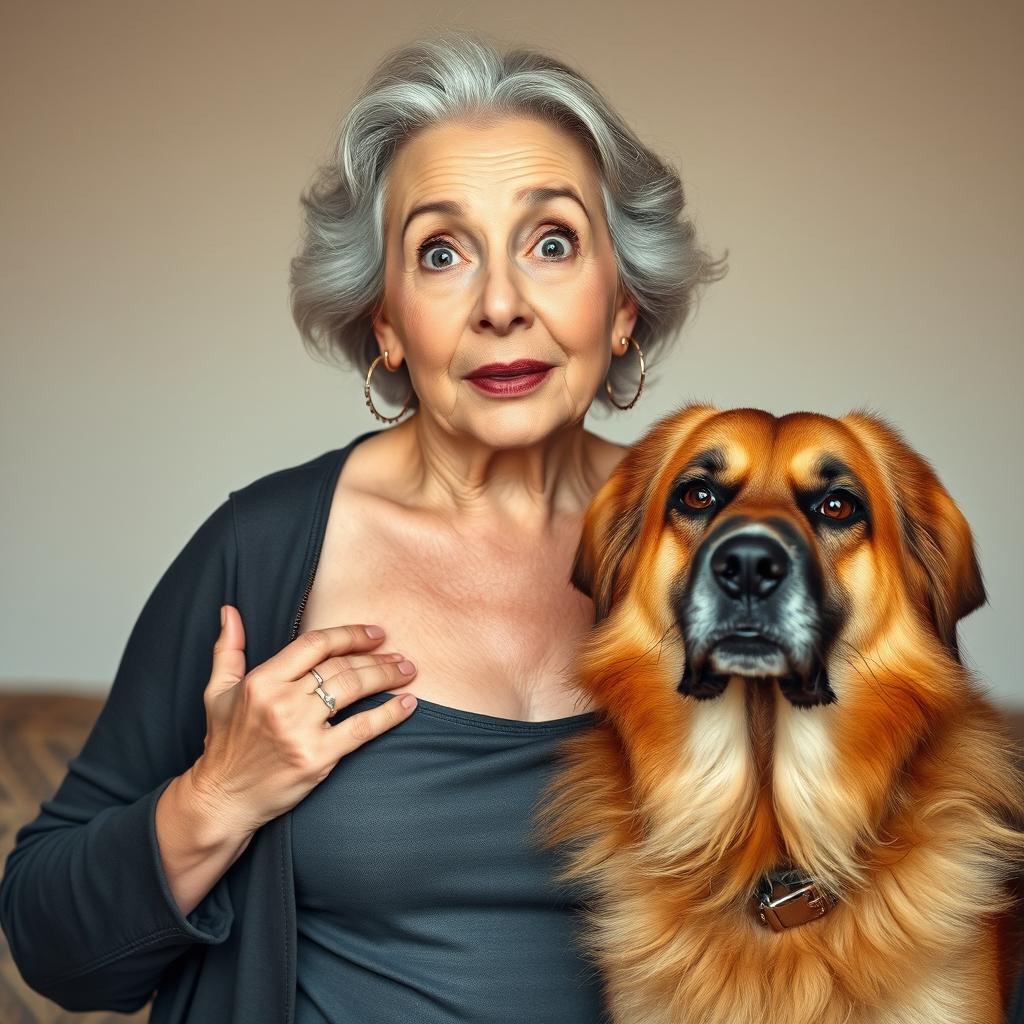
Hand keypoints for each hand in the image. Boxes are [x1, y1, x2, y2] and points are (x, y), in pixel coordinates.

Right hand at [188, 605, 417, 835]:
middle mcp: (281, 701)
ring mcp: (299, 730)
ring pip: (353, 689)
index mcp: (262, 681)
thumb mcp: (217, 692)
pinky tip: (408, 704)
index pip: (315, 644)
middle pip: (340, 665)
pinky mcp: (317, 757)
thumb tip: (230, 610)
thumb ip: (228, 649)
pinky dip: (389, 714)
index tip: (375, 633)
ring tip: (406, 671)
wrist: (223, 800)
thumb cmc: (224, 744)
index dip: (350, 634)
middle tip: (399, 655)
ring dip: (386, 676)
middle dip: (375, 656)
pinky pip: (362, 728)